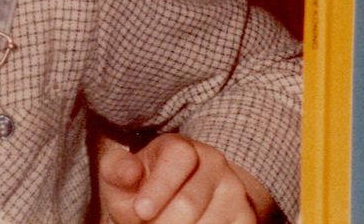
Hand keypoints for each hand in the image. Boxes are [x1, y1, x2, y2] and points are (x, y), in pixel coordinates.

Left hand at [97, 133, 270, 223]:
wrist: (177, 202)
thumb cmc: (142, 189)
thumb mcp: (120, 177)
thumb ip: (117, 171)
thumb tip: (130, 172)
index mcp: (181, 147)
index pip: (178, 160)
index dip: (159, 188)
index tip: (141, 211)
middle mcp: (214, 163)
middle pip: (189, 204)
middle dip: (162, 223)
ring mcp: (234, 191)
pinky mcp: (246, 217)